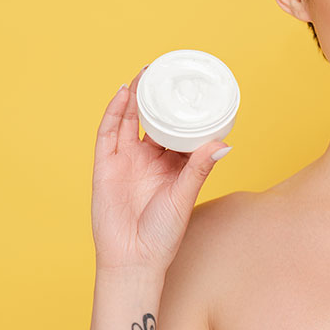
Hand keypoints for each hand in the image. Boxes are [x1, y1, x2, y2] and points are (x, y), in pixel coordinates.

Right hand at [90, 65, 231, 274]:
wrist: (133, 259)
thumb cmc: (163, 234)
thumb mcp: (185, 195)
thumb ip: (200, 168)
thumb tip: (223, 143)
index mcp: (173, 165)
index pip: (179, 130)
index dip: (183, 110)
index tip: (193, 88)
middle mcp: (150, 159)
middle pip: (154, 120)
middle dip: (159, 96)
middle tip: (166, 70)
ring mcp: (127, 161)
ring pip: (130, 121)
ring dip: (137, 97)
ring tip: (146, 74)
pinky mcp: (106, 166)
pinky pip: (109, 133)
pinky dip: (115, 112)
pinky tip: (123, 93)